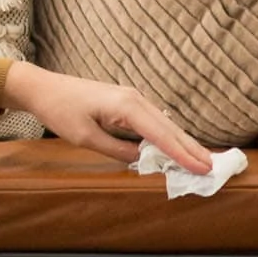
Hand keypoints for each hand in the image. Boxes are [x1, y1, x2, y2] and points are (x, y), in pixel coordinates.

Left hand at [2, 61, 214, 174]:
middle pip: (170, 128)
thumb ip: (118, 150)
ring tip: (202, 160)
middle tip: (214, 166)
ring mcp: (132, 98)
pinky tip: (177, 147)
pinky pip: (154, 121)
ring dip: (183, 142)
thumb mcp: (86, 138)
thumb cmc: (60, 111)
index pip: (161, 135)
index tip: (203, 168)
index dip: (183, 154)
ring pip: (164, 124)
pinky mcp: (127, 102)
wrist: (43, 88)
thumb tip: (144, 160)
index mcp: (126, 106)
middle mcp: (135, 98)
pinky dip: (168, 135)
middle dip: (192, 148)